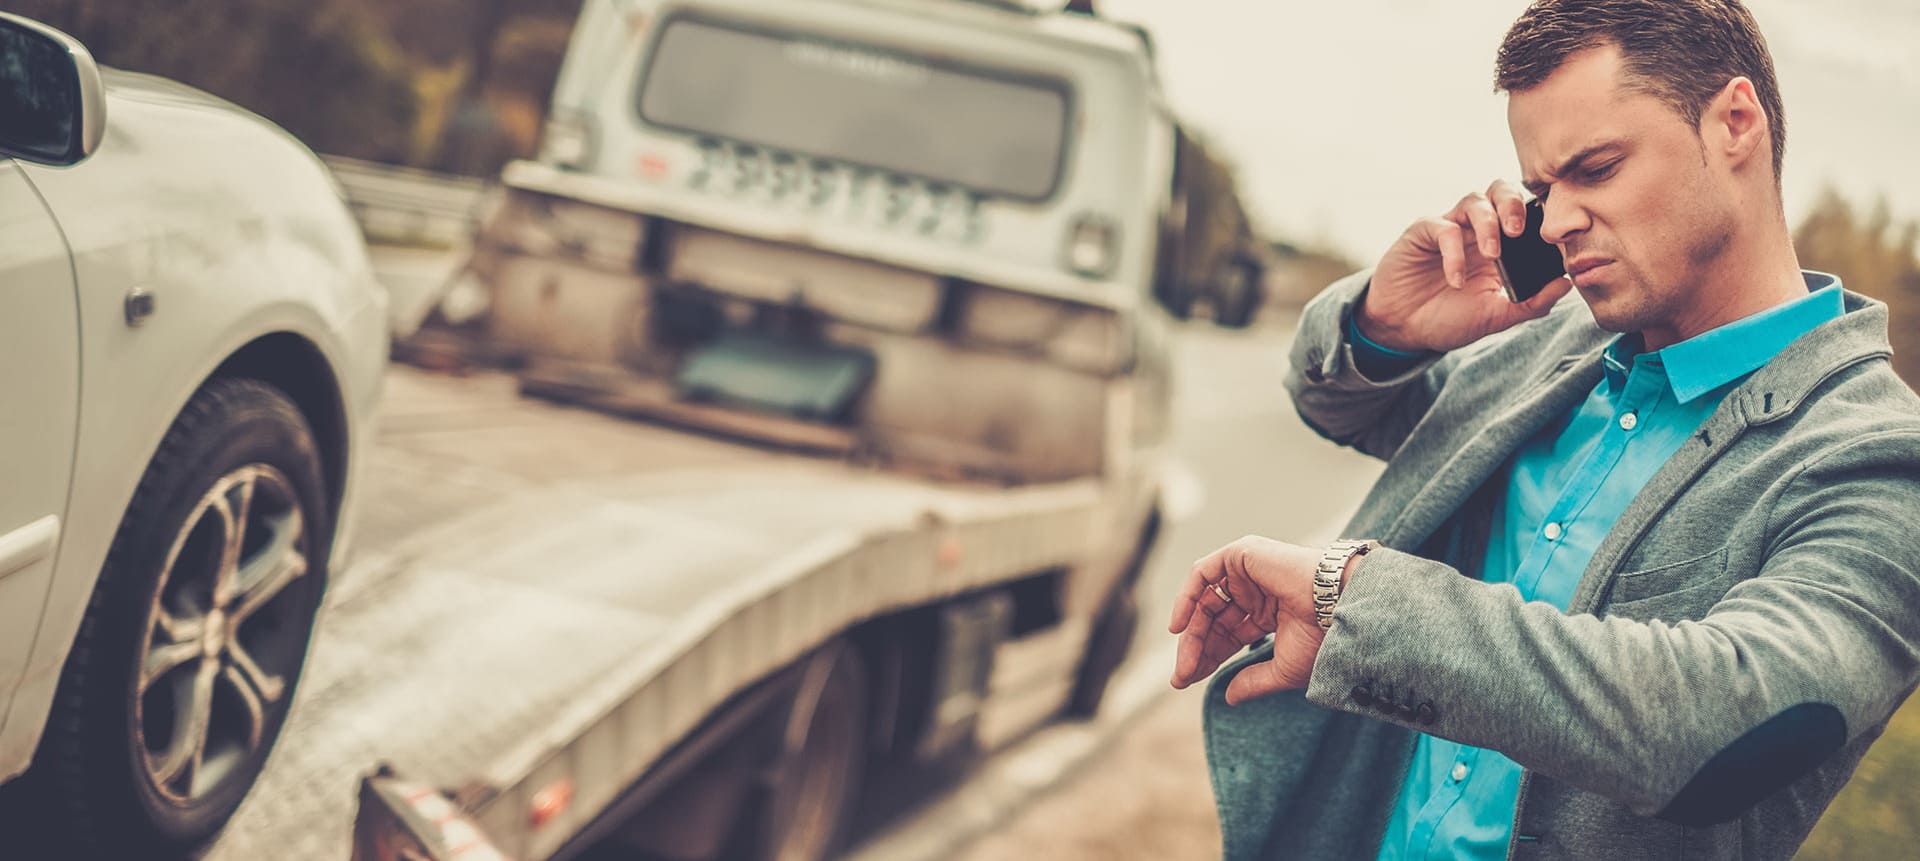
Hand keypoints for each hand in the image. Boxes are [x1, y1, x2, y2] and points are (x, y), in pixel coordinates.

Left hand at [1167, 536, 1327, 704]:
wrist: (1339, 607)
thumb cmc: (1322, 636)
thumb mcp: (1282, 668)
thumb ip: (1253, 681)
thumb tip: (1228, 698)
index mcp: (1269, 612)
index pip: (1227, 635)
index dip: (1206, 657)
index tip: (1186, 681)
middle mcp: (1256, 590)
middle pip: (1213, 620)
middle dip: (1195, 649)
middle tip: (1182, 677)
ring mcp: (1248, 571)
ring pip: (1205, 601)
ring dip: (1191, 632)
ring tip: (1185, 662)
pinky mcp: (1242, 553)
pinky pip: (1202, 574)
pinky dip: (1186, 598)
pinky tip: (1179, 628)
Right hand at [1356, 179, 1573, 353]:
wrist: (1403, 330)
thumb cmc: (1448, 319)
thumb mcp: (1495, 317)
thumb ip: (1531, 303)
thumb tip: (1568, 284)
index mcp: (1500, 245)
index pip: (1526, 215)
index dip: (1541, 219)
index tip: (1552, 241)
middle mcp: (1476, 230)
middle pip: (1501, 191)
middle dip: (1515, 204)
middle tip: (1521, 231)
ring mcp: (1449, 228)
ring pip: (1474, 200)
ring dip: (1488, 223)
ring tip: (1492, 254)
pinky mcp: (1422, 232)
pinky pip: (1443, 227)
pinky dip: (1453, 252)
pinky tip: (1455, 279)